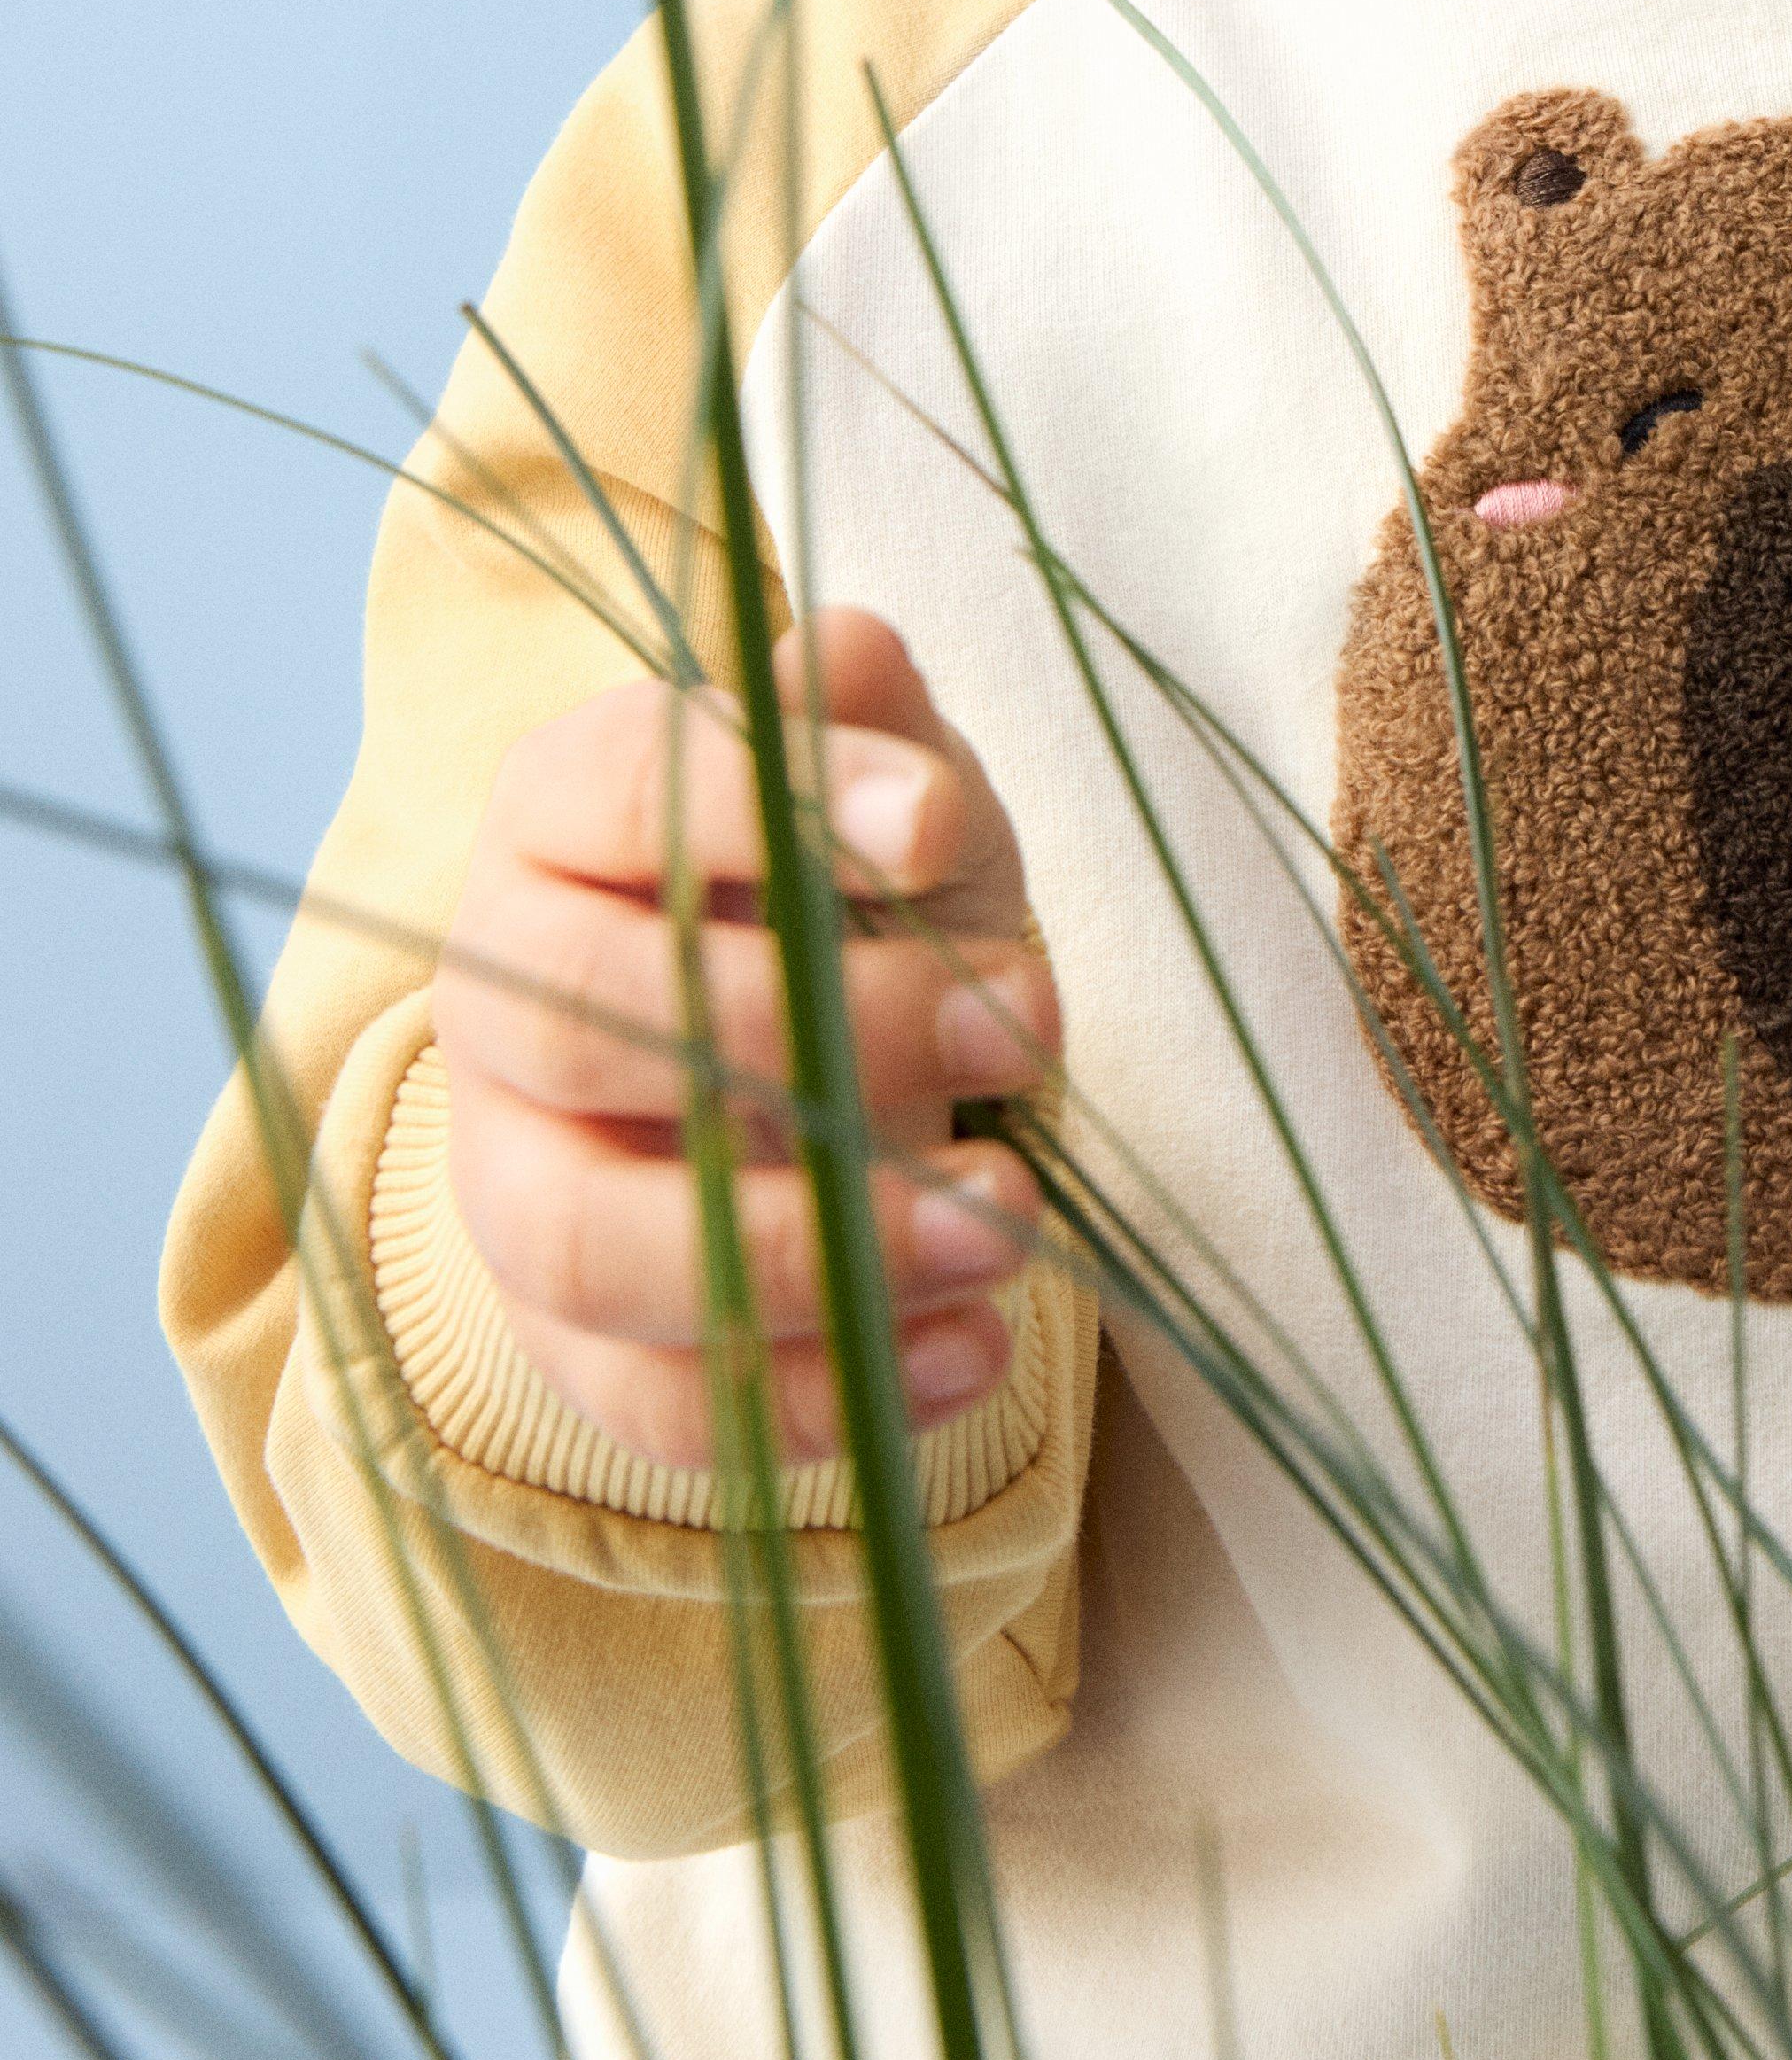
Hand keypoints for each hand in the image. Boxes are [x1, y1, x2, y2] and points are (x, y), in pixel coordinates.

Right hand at [433, 610, 1060, 1473]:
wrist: (822, 1056)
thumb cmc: (858, 888)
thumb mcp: (894, 786)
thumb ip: (871, 722)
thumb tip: (850, 658)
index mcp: (564, 810)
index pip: (629, 788)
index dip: (780, 805)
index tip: (945, 827)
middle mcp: (499, 987)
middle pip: (603, 1019)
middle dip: (831, 1032)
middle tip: (1025, 1030)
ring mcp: (512, 1172)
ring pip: (598, 1240)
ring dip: (816, 1247)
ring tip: (1007, 1221)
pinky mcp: (565, 1336)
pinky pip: (648, 1400)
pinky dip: (812, 1397)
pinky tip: (968, 1351)